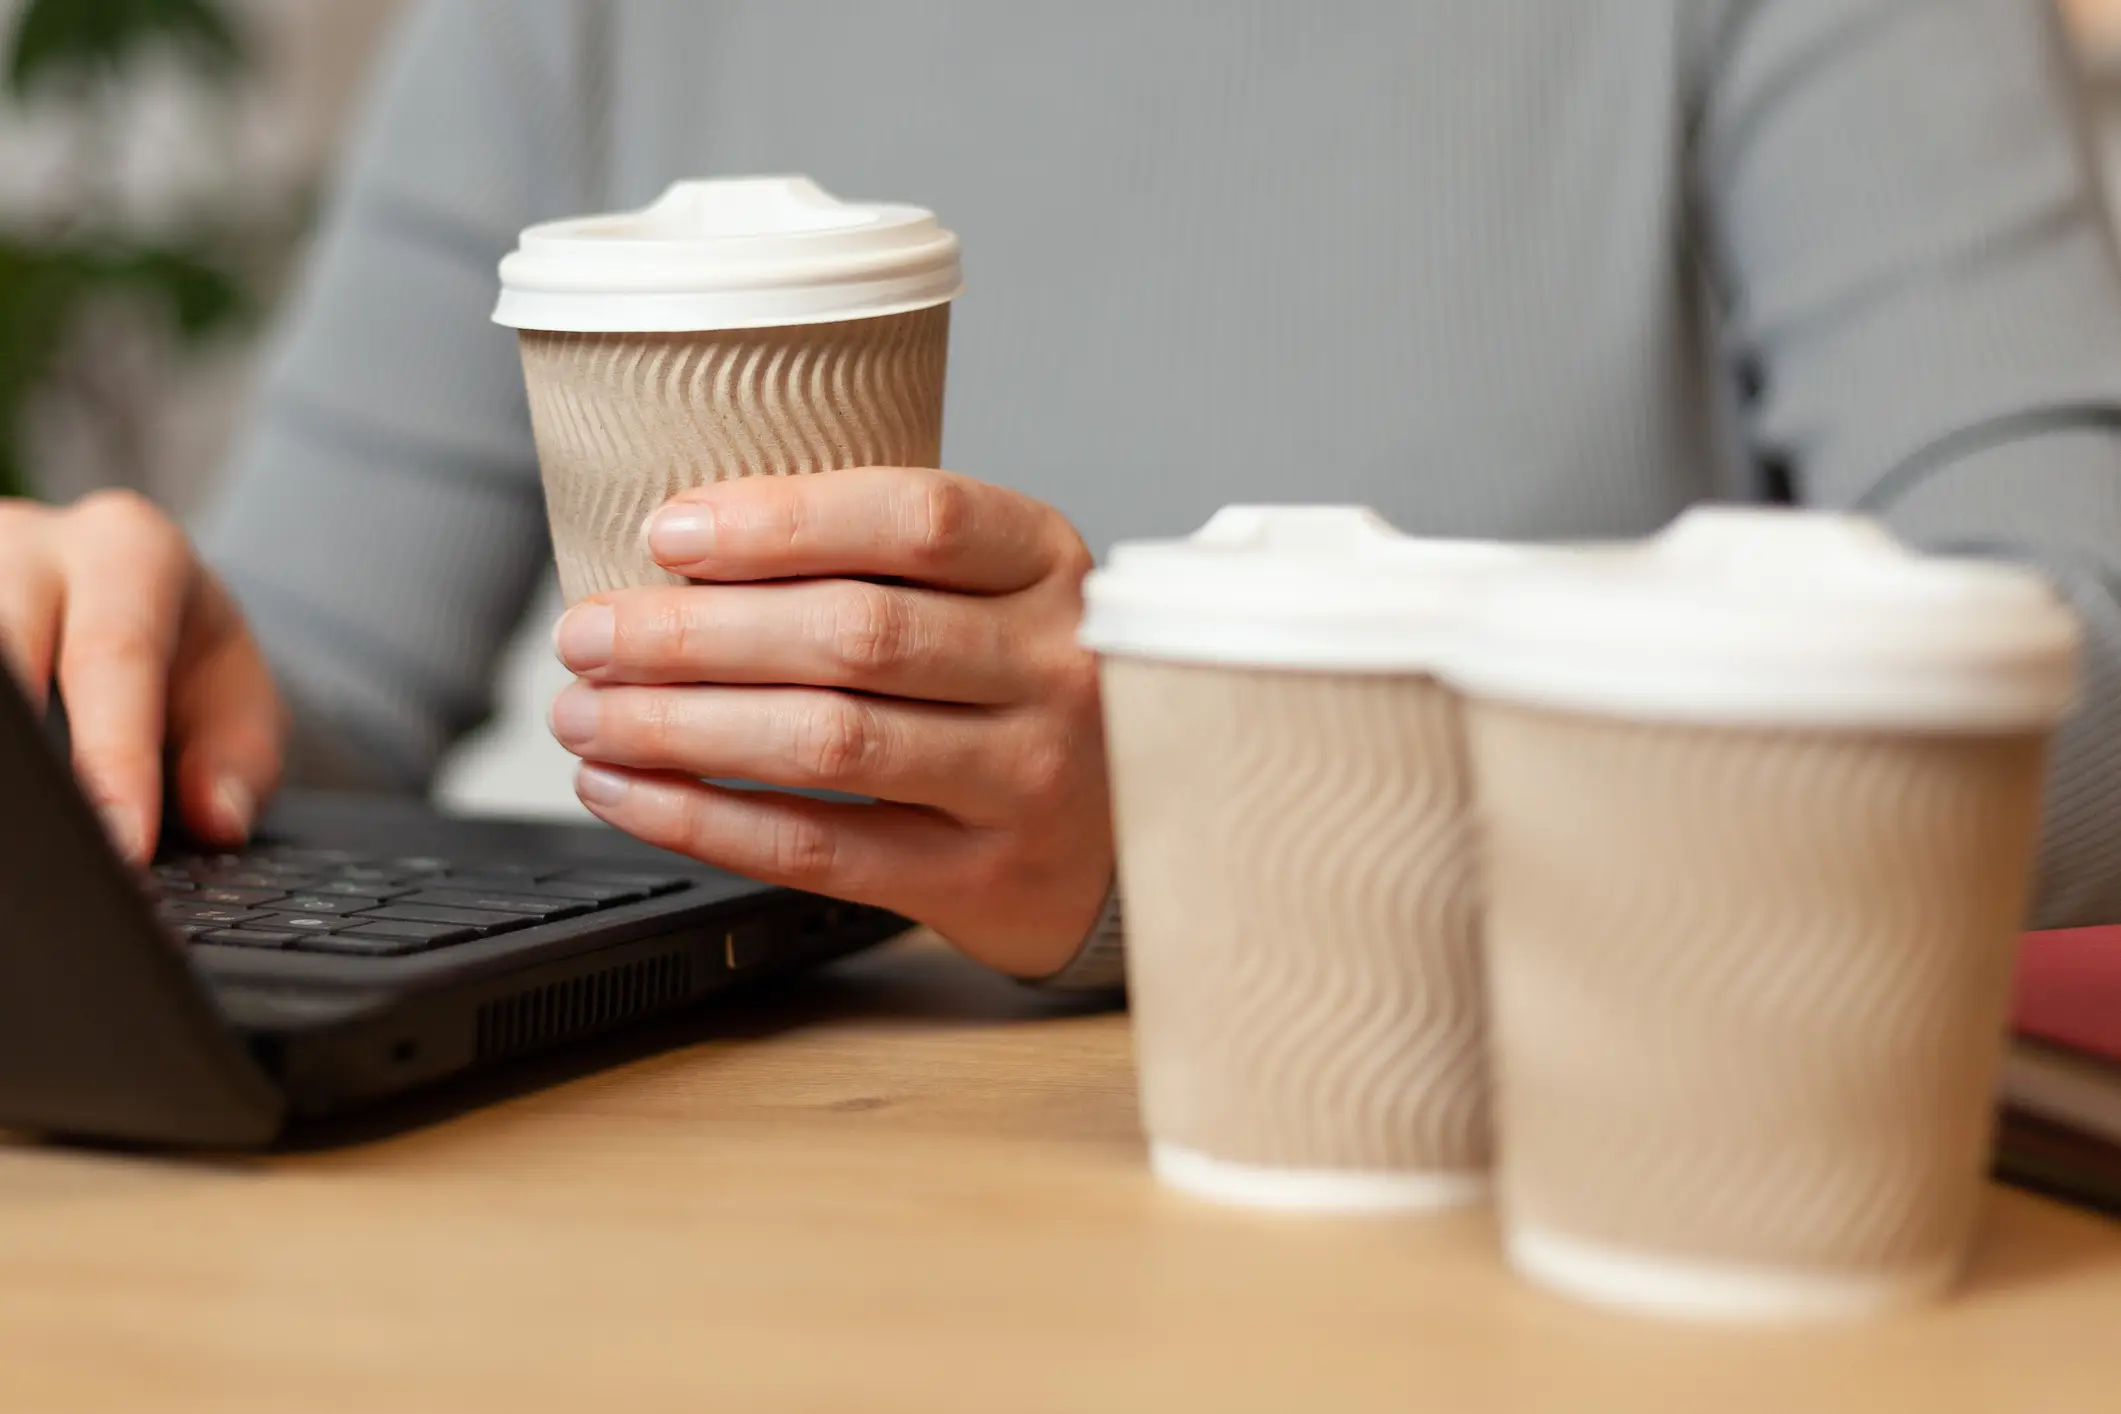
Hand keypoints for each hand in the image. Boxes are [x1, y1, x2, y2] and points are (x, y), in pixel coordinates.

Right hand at [0, 491, 284, 862]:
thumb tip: (217, 818)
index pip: (114, 654)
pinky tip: (7, 790)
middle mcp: (30, 543)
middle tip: (46, 842)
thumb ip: (240, 763)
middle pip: (10, 647)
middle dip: (28, 758)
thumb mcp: (240, 702)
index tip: (120, 842)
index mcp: (129, 551)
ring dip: (2, 754)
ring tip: (21, 834)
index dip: (115, 756)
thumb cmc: (184, 662)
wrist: (131, 599)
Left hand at [547, 467, 1111, 977]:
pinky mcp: (984, 877)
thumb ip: (883, 562)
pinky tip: (632, 790)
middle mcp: (1052, 668)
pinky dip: (707, 818)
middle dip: (692, 632)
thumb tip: (677, 551)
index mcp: (1051, 565)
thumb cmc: (1023, 687)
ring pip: (829, 742)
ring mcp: (1028, 779)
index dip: (782, 522)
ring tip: (586, 713)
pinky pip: (822, 848)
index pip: (920, 519)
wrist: (1135, 832)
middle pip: (855, 635)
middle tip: (585, 633)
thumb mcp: (999, 592)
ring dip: (681, 726)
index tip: (666, 534)